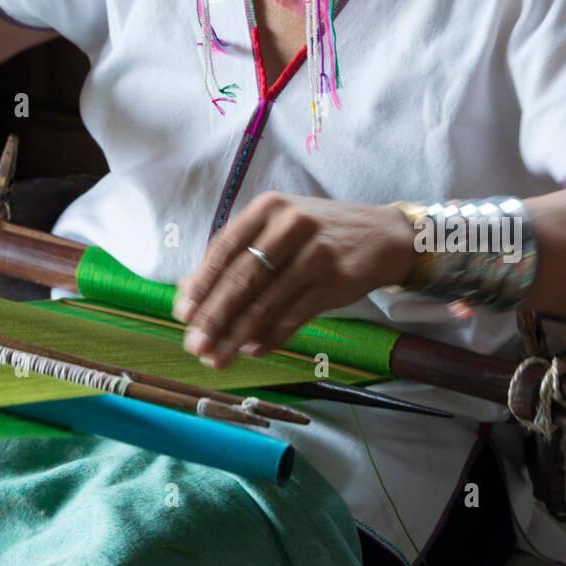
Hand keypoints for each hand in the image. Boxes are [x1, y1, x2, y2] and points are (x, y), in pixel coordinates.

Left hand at [172, 190, 414, 368]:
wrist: (383, 235)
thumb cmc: (319, 233)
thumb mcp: (279, 226)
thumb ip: (240, 252)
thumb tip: (189, 290)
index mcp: (268, 208)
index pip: (224, 248)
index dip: (201, 283)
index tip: (182, 313)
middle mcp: (290, 225)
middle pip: (242, 277)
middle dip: (214, 316)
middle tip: (195, 344)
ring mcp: (315, 253)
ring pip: (266, 301)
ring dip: (237, 334)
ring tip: (217, 356)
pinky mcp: (335, 281)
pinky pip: (294, 315)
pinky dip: (270, 336)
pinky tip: (252, 349)